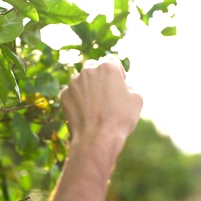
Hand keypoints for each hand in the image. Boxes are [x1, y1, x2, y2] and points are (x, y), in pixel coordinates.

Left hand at [60, 57, 142, 172]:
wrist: (97, 139)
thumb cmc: (120, 119)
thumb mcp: (136, 99)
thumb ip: (129, 86)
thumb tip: (122, 86)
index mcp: (108, 68)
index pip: (113, 62)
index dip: (118, 73)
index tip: (119, 85)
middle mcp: (88, 71)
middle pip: (95, 68)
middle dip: (100, 78)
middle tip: (105, 96)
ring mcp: (73, 82)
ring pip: (81, 80)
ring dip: (87, 88)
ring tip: (95, 107)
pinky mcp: (64, 95)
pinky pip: (72, 93)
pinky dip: (77, 99)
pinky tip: (85, 112)